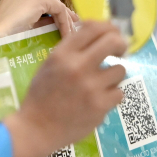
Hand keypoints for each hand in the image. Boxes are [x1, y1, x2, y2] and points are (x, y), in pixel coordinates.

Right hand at [0, 0, 77, 66]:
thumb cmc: (5, 36)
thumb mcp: (24, 23)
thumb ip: (39, 19)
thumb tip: (56, 21)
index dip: (54, 10)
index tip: (65, 21)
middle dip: (62, 13)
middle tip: (73, 24)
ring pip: (55, 3)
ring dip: (65, 18)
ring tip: (72, 30)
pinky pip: (58, 9)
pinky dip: (64, 22)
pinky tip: (66, 33)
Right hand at [4, 21, 126, 156]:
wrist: (36, 129)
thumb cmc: (42, 96)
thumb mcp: (50, 64)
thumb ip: (72, 49)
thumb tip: (99, 33)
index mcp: (63, 54)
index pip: (93, 27)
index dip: (108, 27)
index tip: (112, 33)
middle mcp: (78, 67)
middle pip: (113, 41)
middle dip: (121, 44)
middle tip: (120, 51)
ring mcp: (91, 87)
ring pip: (120, 70)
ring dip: (113, 76)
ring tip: (101, 84)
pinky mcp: (100, 106)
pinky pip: (119, 93)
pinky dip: (112, 96)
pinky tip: (99, 100)